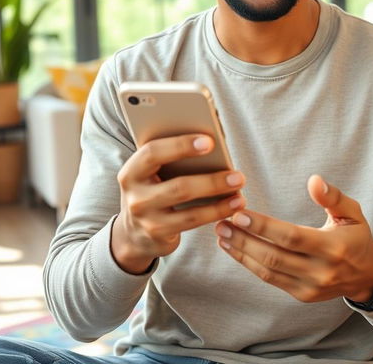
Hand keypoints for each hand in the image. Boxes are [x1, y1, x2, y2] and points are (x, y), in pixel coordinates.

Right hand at [112, 134, 246, 273]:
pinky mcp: (159, 235)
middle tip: (238, 175)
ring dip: (220, 202)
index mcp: (132, 170)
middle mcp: (135, 196)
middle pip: (178, 186)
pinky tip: (233, 205)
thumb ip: (171, 154)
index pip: (153, 152)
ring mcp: (146, 219)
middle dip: (212, 181)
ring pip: (189, 210)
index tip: (210, 141)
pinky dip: (216, 213)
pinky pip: (192, 224)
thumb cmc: (152, 189)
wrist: (132, 232)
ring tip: (240, 192)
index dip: (181, 145)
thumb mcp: (152, 171)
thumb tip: (213, 136)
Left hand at [214, 174, 372, 302]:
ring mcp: (310, 287)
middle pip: (274, 257)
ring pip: (268, 271)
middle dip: (244, 240)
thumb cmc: (356, 236)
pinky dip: (250, 264)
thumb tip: (314, 180)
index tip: (240, 214)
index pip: (291, 237)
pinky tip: (235, 250)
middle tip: (222, 222)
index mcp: (332, 247)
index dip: (263, 227)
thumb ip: (332, 196)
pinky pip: (271, 280)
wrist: (368, 275)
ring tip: (222, 235)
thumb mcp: (352, 211)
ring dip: (242, 253)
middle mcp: (320, 271)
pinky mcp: (302, 295)